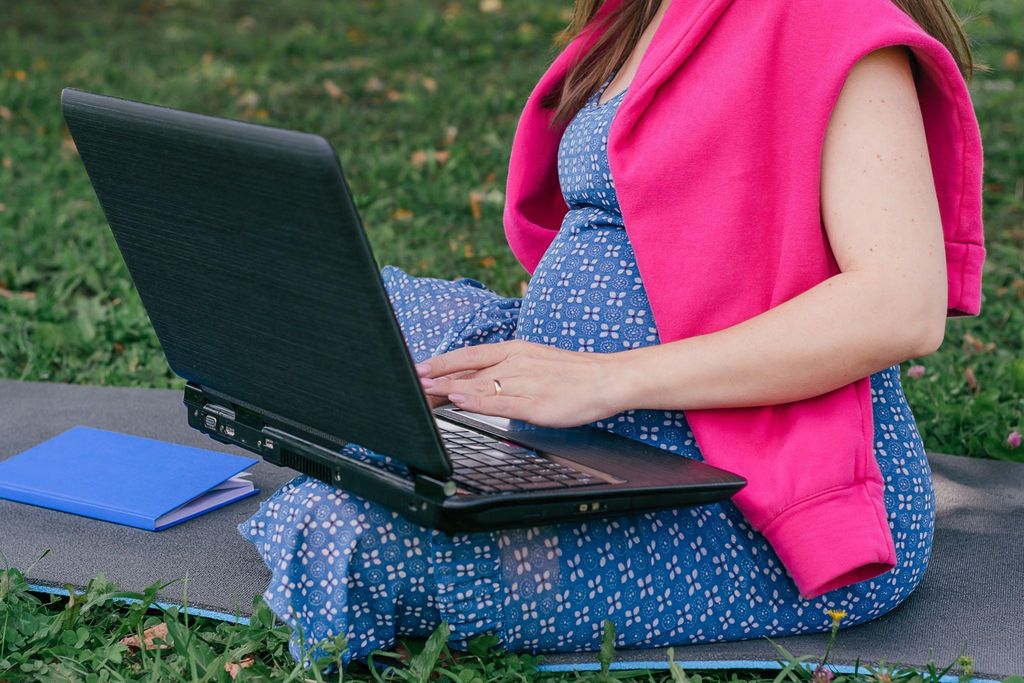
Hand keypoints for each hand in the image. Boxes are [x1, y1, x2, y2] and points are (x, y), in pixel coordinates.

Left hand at [415, 340, 626, 427]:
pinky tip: (460, 400)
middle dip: (436, 378)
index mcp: (515, 350)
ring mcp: (523, 382)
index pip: (469, 355)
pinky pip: (499, 402)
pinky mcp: (534, 403)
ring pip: (478, 385)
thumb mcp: (535, 363)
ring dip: (447, 389)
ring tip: (424, 393)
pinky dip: (477, 400)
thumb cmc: (573, 375)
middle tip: (410, 382)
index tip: (417, 368)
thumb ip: (506, 371)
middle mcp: (515, 363)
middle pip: (467, 370)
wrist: (607, 378)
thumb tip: (478, 380)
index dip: (441, 362)